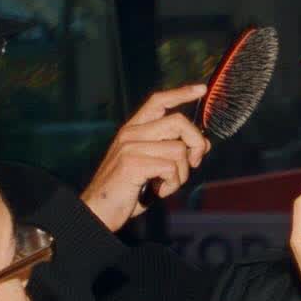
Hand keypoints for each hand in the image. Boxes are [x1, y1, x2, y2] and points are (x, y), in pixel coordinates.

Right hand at [81, 83, 209, 231]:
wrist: (96, 211)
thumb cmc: (125, 190)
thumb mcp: (151, 166)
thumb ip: (172, 152)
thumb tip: (204, 144)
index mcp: (133, 130)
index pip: (158, 101)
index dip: (181, 93)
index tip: (201, 89)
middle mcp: (131, 133)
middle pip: (178, 122)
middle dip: (196, 143)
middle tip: (194, 163)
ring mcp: (130, 147)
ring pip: (179, 150)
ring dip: (182, 174)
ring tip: (166, 185)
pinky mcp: (132, 163)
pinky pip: (171, 168)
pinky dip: (172, 184)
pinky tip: (158, 192)